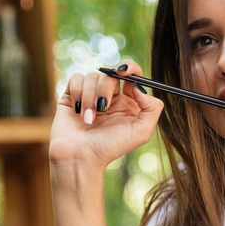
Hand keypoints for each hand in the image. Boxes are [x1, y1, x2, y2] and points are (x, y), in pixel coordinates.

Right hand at [49, 60, 163, 172]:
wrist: (80, 157)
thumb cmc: (110, 148)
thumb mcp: (141, 132)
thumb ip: (152, 108)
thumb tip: (140, 87)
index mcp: (128, 103)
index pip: (132, 74)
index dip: (130, 68)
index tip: (123, 73)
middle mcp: (111, 97)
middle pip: (111, 73)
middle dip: (106, 88)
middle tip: (103, 107)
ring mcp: (91, 95)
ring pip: (93, 76)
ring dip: (90, 98)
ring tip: (88, 120)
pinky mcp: (72, 95)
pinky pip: (76, 78)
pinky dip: (78, 93)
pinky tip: (78, 111)